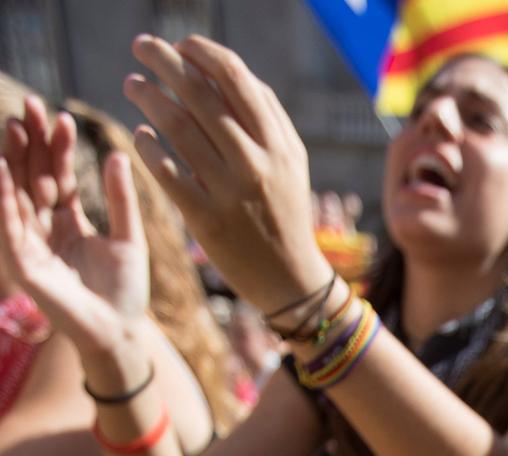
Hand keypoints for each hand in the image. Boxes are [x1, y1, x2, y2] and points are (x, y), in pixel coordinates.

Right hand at [0, 98, 149, 354]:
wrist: (121, 331)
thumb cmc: (127, 289)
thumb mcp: (129, 237)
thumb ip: (121, 199)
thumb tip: (118, 154)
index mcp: (69, 221)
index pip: (58, 175)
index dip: (57, 146)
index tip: (61, 116)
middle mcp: (45, 228)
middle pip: (33, 177)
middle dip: (30, 143)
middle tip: (31, 106)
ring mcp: (31, 245)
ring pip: (17, 195)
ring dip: (13, 160)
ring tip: (15, 126)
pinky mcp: (24, 265)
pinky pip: (10, 227)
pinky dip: (4, 199)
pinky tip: (3, 170)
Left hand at [123, 34, 331, 315]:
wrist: (289, 276)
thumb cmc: (285, 210)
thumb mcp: (292, 162)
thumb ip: (267, 119)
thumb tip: (229, 74)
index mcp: (279, 143)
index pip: (237, 78)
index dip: (203, 53)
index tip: (182, 44)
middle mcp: (256, 163)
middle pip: (201, 95)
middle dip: (165, 62)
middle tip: (142, 47)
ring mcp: (230, 192)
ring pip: (178, 128)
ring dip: (148, 98)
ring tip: (132, 84)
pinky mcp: (206, 220)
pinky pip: (165, 172)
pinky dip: (147, 147)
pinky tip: (139, 134)